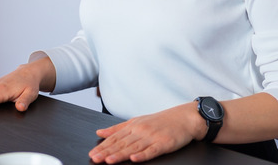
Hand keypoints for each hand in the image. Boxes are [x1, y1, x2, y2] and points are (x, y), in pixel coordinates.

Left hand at [89, 103, 205, 162]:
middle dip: (107, 152)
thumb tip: (100, 132)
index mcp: (133, 126)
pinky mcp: (164, 143)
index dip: (103, 146)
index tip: (93, 153)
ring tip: (109, 161)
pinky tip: (134, 159)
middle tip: (95, 158)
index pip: (114, 138)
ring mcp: (152, 137)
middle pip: (121, 143)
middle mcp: (140, 131)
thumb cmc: (161, 121)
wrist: (184, 118)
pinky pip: (152, 150)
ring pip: (133, 148)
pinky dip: (143, 155)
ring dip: (120, 155)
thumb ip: (117, 128)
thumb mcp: (137, 121)